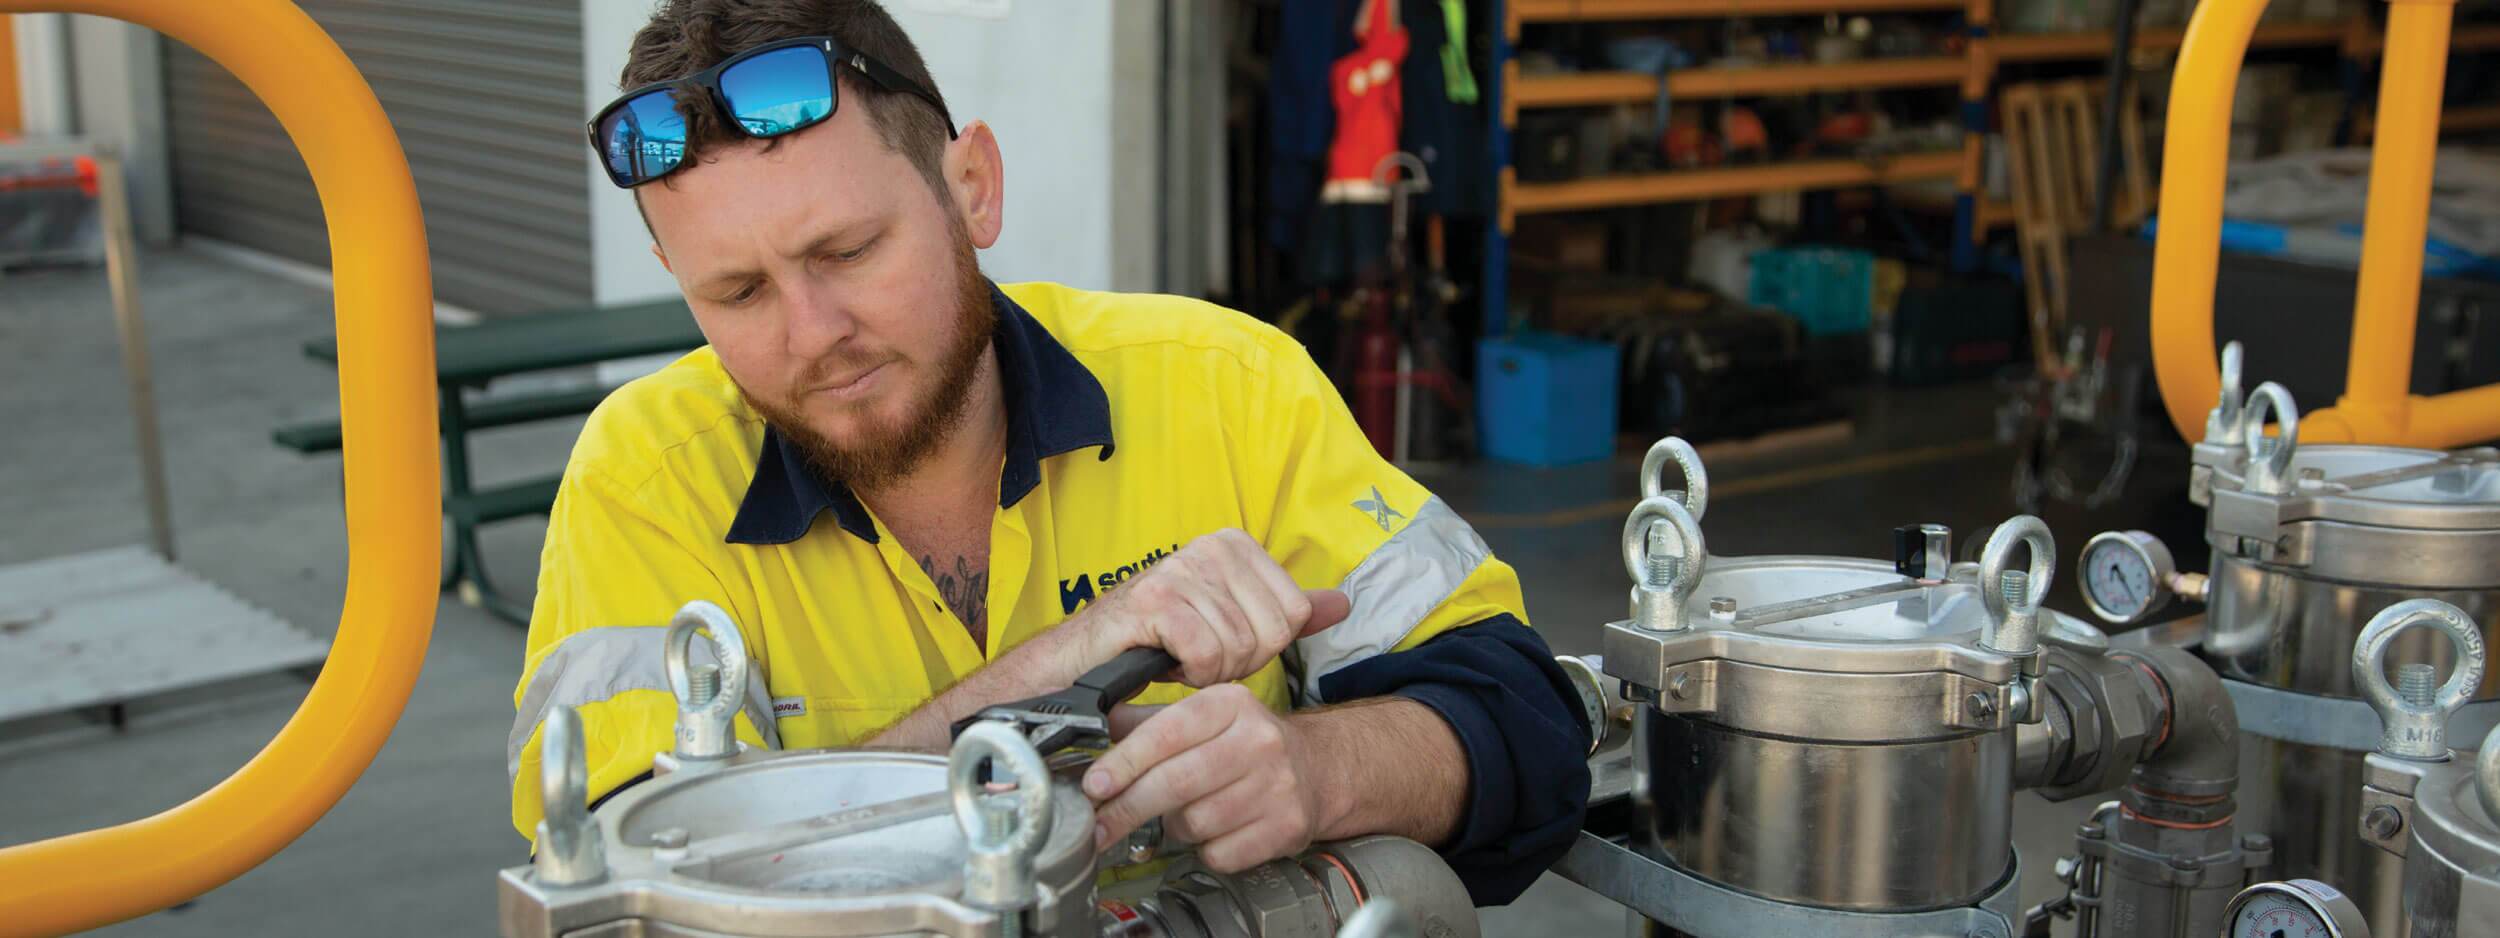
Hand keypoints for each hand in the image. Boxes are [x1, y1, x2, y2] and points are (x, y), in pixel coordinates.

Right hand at [1077, 529, 1350, 687]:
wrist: (1087, 659)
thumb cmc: (1157, 640)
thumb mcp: (1232, 620)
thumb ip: (1288, 611)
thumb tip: (1342, 603)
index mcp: (1234, 545)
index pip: (1294, 613)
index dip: (1263, 645)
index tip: (1222, 642)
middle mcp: (1209, 547)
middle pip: (1271, 632)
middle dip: (1238, 661)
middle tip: (1198, 655)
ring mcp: (1180, 570)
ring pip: (1238, 647)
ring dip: (1208, 670)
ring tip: (1177, 656)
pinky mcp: (1154, 601)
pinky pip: (1206, 653)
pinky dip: (1189, 673)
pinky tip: (1166, 662)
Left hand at [1083, 684, 1330, 872]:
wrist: (1314, 769)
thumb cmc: (1245, 743)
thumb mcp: (1201, 716)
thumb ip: (1147, 721)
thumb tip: (1094, 724)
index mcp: (1230, 704)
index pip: (1166, 732)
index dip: (1124, 762)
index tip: (1094, 786)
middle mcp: (1258, 740)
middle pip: (1175, 782)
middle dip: (1128, 808)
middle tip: (1101, 825)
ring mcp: (1277, 785)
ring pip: (1194, 822)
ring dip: (1176, 826)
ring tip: (1186, 812)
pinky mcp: (1285, 826)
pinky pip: (1219, 852)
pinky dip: (1207, 849)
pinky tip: (1217, 829)